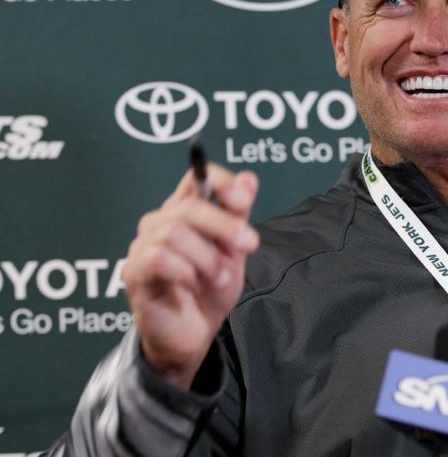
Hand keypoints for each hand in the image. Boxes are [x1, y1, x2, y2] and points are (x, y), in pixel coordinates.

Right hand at [122, 164, 259, 389]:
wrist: (195, 335)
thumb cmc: (210, 290)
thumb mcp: (234, 251)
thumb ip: (239, 216)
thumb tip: (249, 178)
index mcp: (186, 211)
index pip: (197, 177)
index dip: (221, 182)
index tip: (243, 200)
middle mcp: (161, 222)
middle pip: (190, 206)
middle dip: (225, 226)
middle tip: (248, 245)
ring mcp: (143, 246)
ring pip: (175, 232)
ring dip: (206, 258)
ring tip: (218, 277)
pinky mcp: (134, 272)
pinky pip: (158, 258)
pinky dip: (184, 272)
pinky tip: (192, 285)